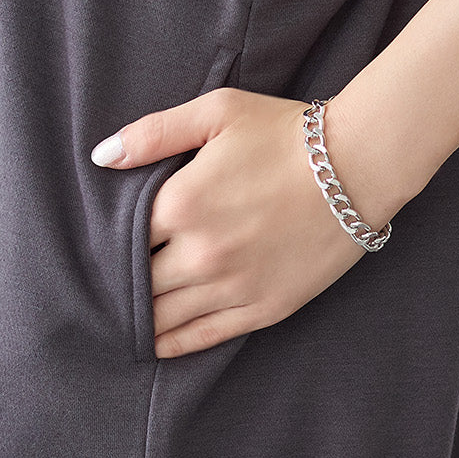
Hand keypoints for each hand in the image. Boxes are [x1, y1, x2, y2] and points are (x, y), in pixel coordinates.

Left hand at [91, 88, 376, 358]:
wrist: (357, 167)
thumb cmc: (286, 133)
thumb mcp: (217, 112)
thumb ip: (153, 133)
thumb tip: (101, 157)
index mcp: (181, 203)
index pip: (121, 239)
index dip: (110, 244)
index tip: (104, 248)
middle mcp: (201, 253)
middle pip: (139, 284)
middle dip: (123, 285)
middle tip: (109, 288)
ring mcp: (232, 285)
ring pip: (165, 318)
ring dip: (142, 319)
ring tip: (125, 320)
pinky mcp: (262, 308)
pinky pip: (204, 336)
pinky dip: (174, 343)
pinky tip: (156, 345)